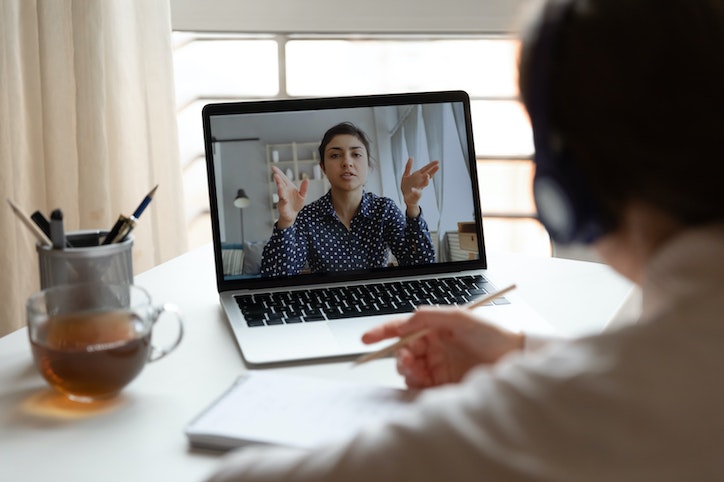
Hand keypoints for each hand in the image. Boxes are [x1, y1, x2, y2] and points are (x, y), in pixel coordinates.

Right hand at [271, 166, 308, 227]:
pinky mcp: (282, 206)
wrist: (292, 214)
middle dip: (278, 180)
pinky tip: (285, 199)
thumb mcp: (302, 195)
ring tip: (280, 185)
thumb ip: (304, 188)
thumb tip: (307, 179)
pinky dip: (284, 200)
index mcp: (288, 187)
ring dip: (280, 189)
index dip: (278, 173)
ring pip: (281, 193)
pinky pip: (283, 202)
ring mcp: (282, 198)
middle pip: (280, 184)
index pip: (283, 178)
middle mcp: (284, 191)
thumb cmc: (296, 203)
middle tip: (275, 175)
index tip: (273, 168)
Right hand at [362, 306, 523, 388]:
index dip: (382, 333)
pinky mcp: (442, 386)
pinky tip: (424, 382)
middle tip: (407, 360)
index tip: (366, 339)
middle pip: (402, 352)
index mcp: (435, 329)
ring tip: (417, 371)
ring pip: (408, 371)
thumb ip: (429, 316)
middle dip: (398, 356)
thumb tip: (405, 320)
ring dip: (407, 370)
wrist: (515, 361)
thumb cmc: (493, 336)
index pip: (402, 329)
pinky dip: (415, 385)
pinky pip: (419, 387)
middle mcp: (433, 348)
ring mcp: (437, 367)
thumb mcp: (460, 318)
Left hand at [400, 158, 438, 216]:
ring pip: (424, 184)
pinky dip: (415, 191)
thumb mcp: (406, 175)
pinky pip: (415, 193)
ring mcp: (419, 188)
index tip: (437, 161)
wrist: (406, 198)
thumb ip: (408, 166)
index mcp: (418, 176)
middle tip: (438, 167)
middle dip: (432, 171)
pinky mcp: (415, 194)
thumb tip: (411, 157)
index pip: (426, 169)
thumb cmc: (407, 186)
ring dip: (426, 180)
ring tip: (427, 176)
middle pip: (427, 175)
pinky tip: (413, 189)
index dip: (431, 165)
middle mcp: (420, 181)